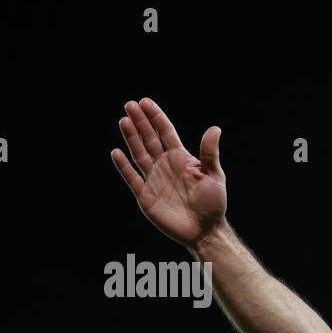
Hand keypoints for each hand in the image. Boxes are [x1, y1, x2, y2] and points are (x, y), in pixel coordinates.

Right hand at [111, 98, 225, 248]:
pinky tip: (117, 152)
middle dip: (140, 122)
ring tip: (124, 120)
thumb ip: (210, 153)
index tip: (145, 102)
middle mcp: (165, 166)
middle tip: (130, 104)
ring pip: (139, 154)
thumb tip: (215, 129)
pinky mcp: (146, 196)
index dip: (156, 117)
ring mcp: (154, 180)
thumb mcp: (214, 176)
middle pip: (149, 139)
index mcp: (181, 159)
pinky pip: (132, 178)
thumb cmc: (213, 203)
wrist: (205, 230)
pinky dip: (124, 166)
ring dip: (131, 138)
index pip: (165, 133)